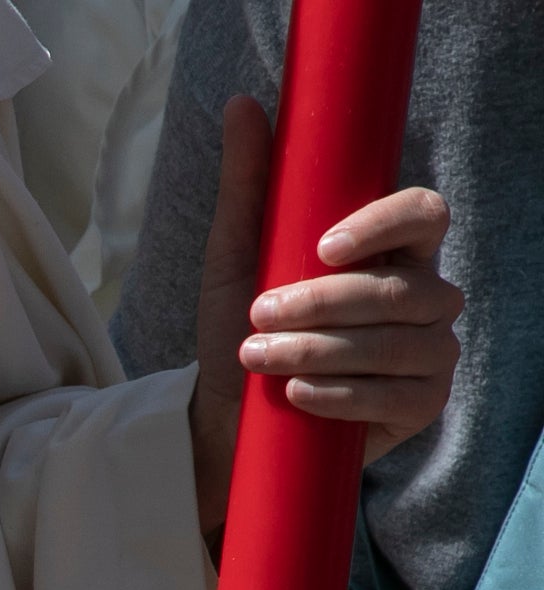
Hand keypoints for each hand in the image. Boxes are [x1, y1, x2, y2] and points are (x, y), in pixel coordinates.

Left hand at [189, 96, 460, 539]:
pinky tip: (297, 395)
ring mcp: (431, 351)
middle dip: (321, 305)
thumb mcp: (235, 255)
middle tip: (257, 318)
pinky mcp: (423, 404)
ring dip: (319, 351)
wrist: (230, 414)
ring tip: (259, 358)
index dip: (383, 226)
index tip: (321, 248)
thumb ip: (248, 183)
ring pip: (399, 344)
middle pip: (402, 289)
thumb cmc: (244, 327)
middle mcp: (425, 294)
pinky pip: (397, 395)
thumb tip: (241, 105)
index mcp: (393, 248)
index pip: (423, 214)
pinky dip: (340, 395)